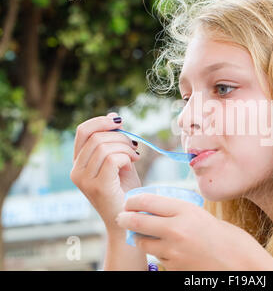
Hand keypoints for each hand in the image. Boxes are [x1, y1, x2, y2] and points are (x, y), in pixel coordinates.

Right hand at [70, 112, 141, 230]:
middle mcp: (76, 171)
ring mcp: (85, 180)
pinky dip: (126, 156)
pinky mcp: (98, 187)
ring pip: (104, 146)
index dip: (101, 121)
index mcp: (78, 163)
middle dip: (119, 136)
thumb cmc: (125, 189)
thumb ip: (114, 141)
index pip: (82, 131)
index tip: (119, 122)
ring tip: (135, 156)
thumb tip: (113, 116)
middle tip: (133, 147)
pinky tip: (133, 162)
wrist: (128, 217)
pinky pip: (112, 159)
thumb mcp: (119, 159)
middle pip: (96, 136)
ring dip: (125, 146)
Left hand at [115, 193, 272, 270]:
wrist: (238, 262)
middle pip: (138, 222)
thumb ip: (179, 211)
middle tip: (123, 217)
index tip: (129, 202)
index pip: (148, 201)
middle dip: (126, 219)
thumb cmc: (223, 235)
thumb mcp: (200, 215)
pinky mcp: (173, 267)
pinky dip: (158, 253)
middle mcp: (176, 229)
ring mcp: (173, 251)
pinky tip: (166, 250)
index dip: (133, 201)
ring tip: (145, 235)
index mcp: (185, 210)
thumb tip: (155, 208)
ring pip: (144, 243)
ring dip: (141, 238)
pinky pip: (157, 258)